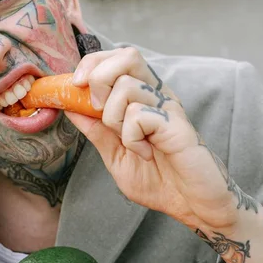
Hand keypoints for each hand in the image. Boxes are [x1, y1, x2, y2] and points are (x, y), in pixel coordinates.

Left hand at [65, 47, 255, 232]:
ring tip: (130, 144)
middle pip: (127, 55)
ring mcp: (168, 107)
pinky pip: (138, 115)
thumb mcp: (116, 155)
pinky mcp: (176, 124)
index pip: (118, 57)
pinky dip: (131, 139)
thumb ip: (96, 131)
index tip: (76, 86)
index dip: (93, 63)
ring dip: (114, 119)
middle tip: (99, 110)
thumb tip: (69, 107)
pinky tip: (146, 154)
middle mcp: (158, 95)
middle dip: (100, 78)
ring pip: (126, 86)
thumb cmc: (160, 182)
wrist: (192, 206)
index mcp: (144, 97)